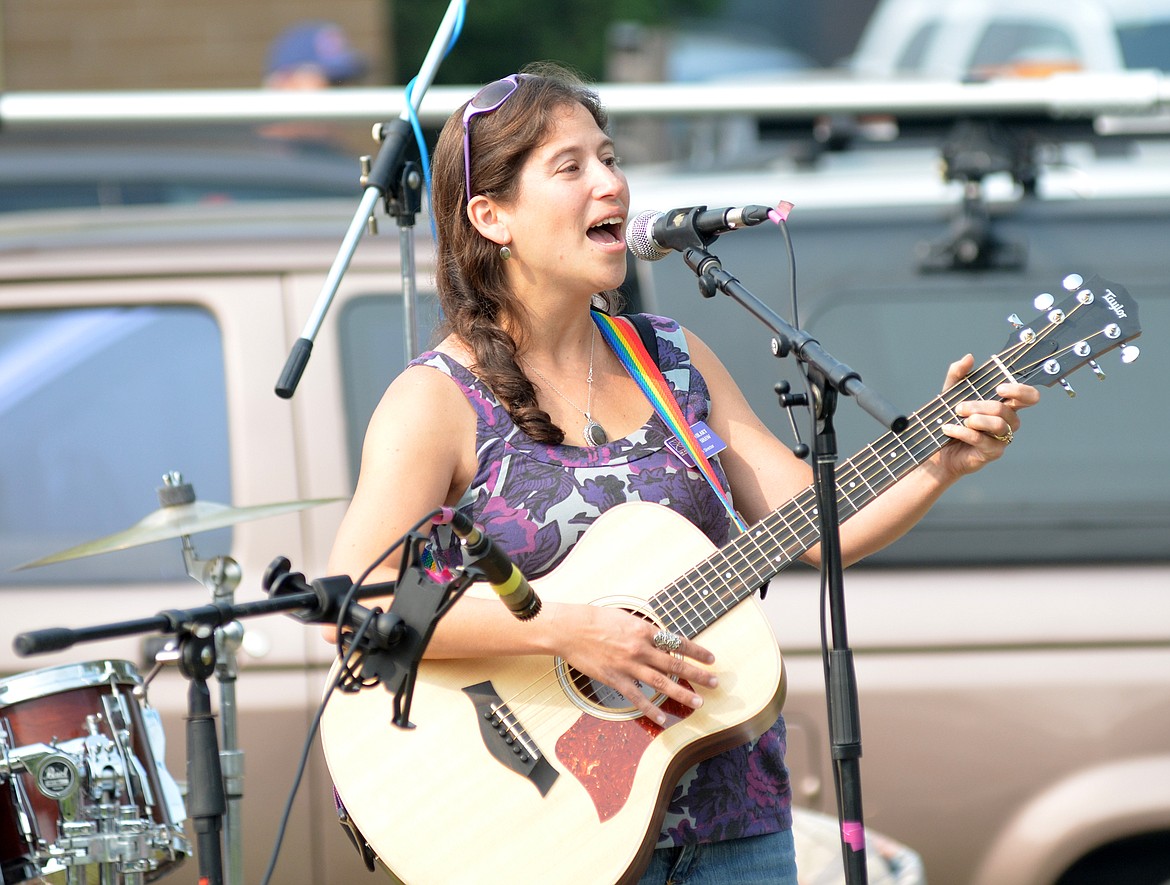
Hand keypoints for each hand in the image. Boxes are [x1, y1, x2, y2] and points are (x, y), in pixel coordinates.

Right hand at [549, 603, 717, 725]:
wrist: (570, 629)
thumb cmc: (595, 619)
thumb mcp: (625, 618)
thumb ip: (644, 630)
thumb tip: (660, 639)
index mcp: (644, 631)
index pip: (677, 642)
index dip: (696, 651)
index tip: (710, 658)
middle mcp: (640, 649)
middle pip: (675, 664)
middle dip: (698, 674)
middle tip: (714, 682)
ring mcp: (628, 666)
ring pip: (661, 683)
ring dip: (682, 693)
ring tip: (698, 702)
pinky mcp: (615, 680)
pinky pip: (637, 698)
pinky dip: (651, 709)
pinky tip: (663, 718)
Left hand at [937, 353, 1039, 477]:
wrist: (939, 449)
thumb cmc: (951, 420)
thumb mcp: (950, 393)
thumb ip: (958, 374)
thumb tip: (969, 358)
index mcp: (1005, 404)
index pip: (1028, 397)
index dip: (1020, 391)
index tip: (1000, 388)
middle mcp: (1008, 421)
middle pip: (1006, 410)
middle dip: (981, 405)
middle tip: (959, 407)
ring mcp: (1002, 438)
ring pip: (998, 425)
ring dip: (975, 418)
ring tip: (957, 416)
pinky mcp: (992, 452)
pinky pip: (982, 440)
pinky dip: (963, 432)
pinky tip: (948, 429)